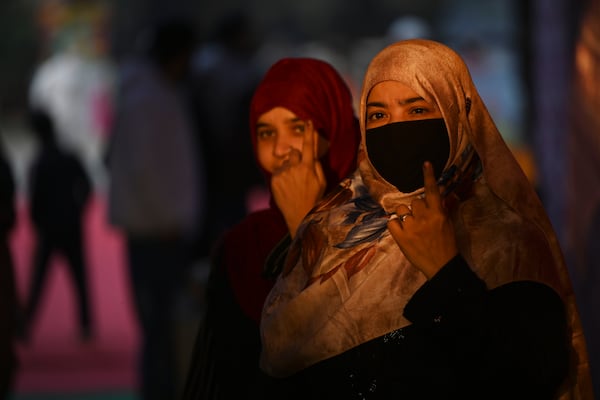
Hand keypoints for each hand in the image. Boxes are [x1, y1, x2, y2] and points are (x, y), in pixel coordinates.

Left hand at [271, 121, 325, 237]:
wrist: (299, 216)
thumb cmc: (314, 199)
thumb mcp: (322, 183)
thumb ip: (317, 166)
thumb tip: (312, 156)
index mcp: (308, 168)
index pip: (309, 146)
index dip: (309, 132)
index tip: (308, 122)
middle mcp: (294, 168)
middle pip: (294, 152)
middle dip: (296, 158)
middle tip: (300, 173)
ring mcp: (283, 174)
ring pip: (285, 162)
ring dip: (289, 168)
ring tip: (293, 185)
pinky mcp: (274, 180)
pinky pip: (278, 171)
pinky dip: (282, 176)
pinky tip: (287, 187)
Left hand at [387, 161, 457, 278]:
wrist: (441, 266)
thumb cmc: (447, 245)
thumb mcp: (449, 225)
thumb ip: (446, 209)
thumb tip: (449, 195)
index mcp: (438, 213)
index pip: (433, 191)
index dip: (429, 176)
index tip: (425, 163)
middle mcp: (424, 217)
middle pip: (414, 202)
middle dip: (416, 209)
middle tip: (421, 221)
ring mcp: (411, 227)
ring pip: (401, 210)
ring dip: (405, 216)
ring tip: (412, 228)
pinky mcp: (401, 237)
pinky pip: (391, 222)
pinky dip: (395, 226)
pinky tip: (402, 231)